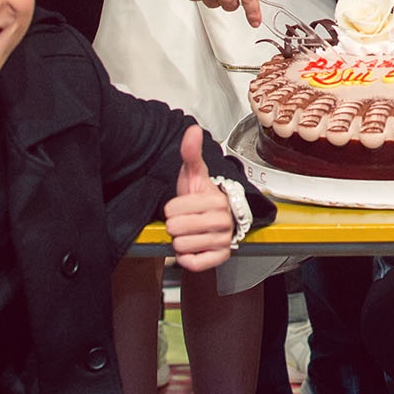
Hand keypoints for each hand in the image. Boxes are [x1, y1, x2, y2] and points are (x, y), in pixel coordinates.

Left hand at [163, 125, 237, 271]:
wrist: (212, 217)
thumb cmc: (200, 196)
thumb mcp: (193, 174)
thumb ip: (190, 153)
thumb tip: (192, 130)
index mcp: (217, 199)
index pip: (174, 209)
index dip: (170, 208)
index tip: (179, 206)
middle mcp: (223, 220)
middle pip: (177, 228)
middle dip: (174, 225)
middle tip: (183, 220)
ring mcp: (224, 240)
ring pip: (183, 246)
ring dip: (179, 241)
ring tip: (187, 233)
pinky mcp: (221, 257)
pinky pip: (195, 263)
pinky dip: (187, 259)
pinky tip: (190, 249)